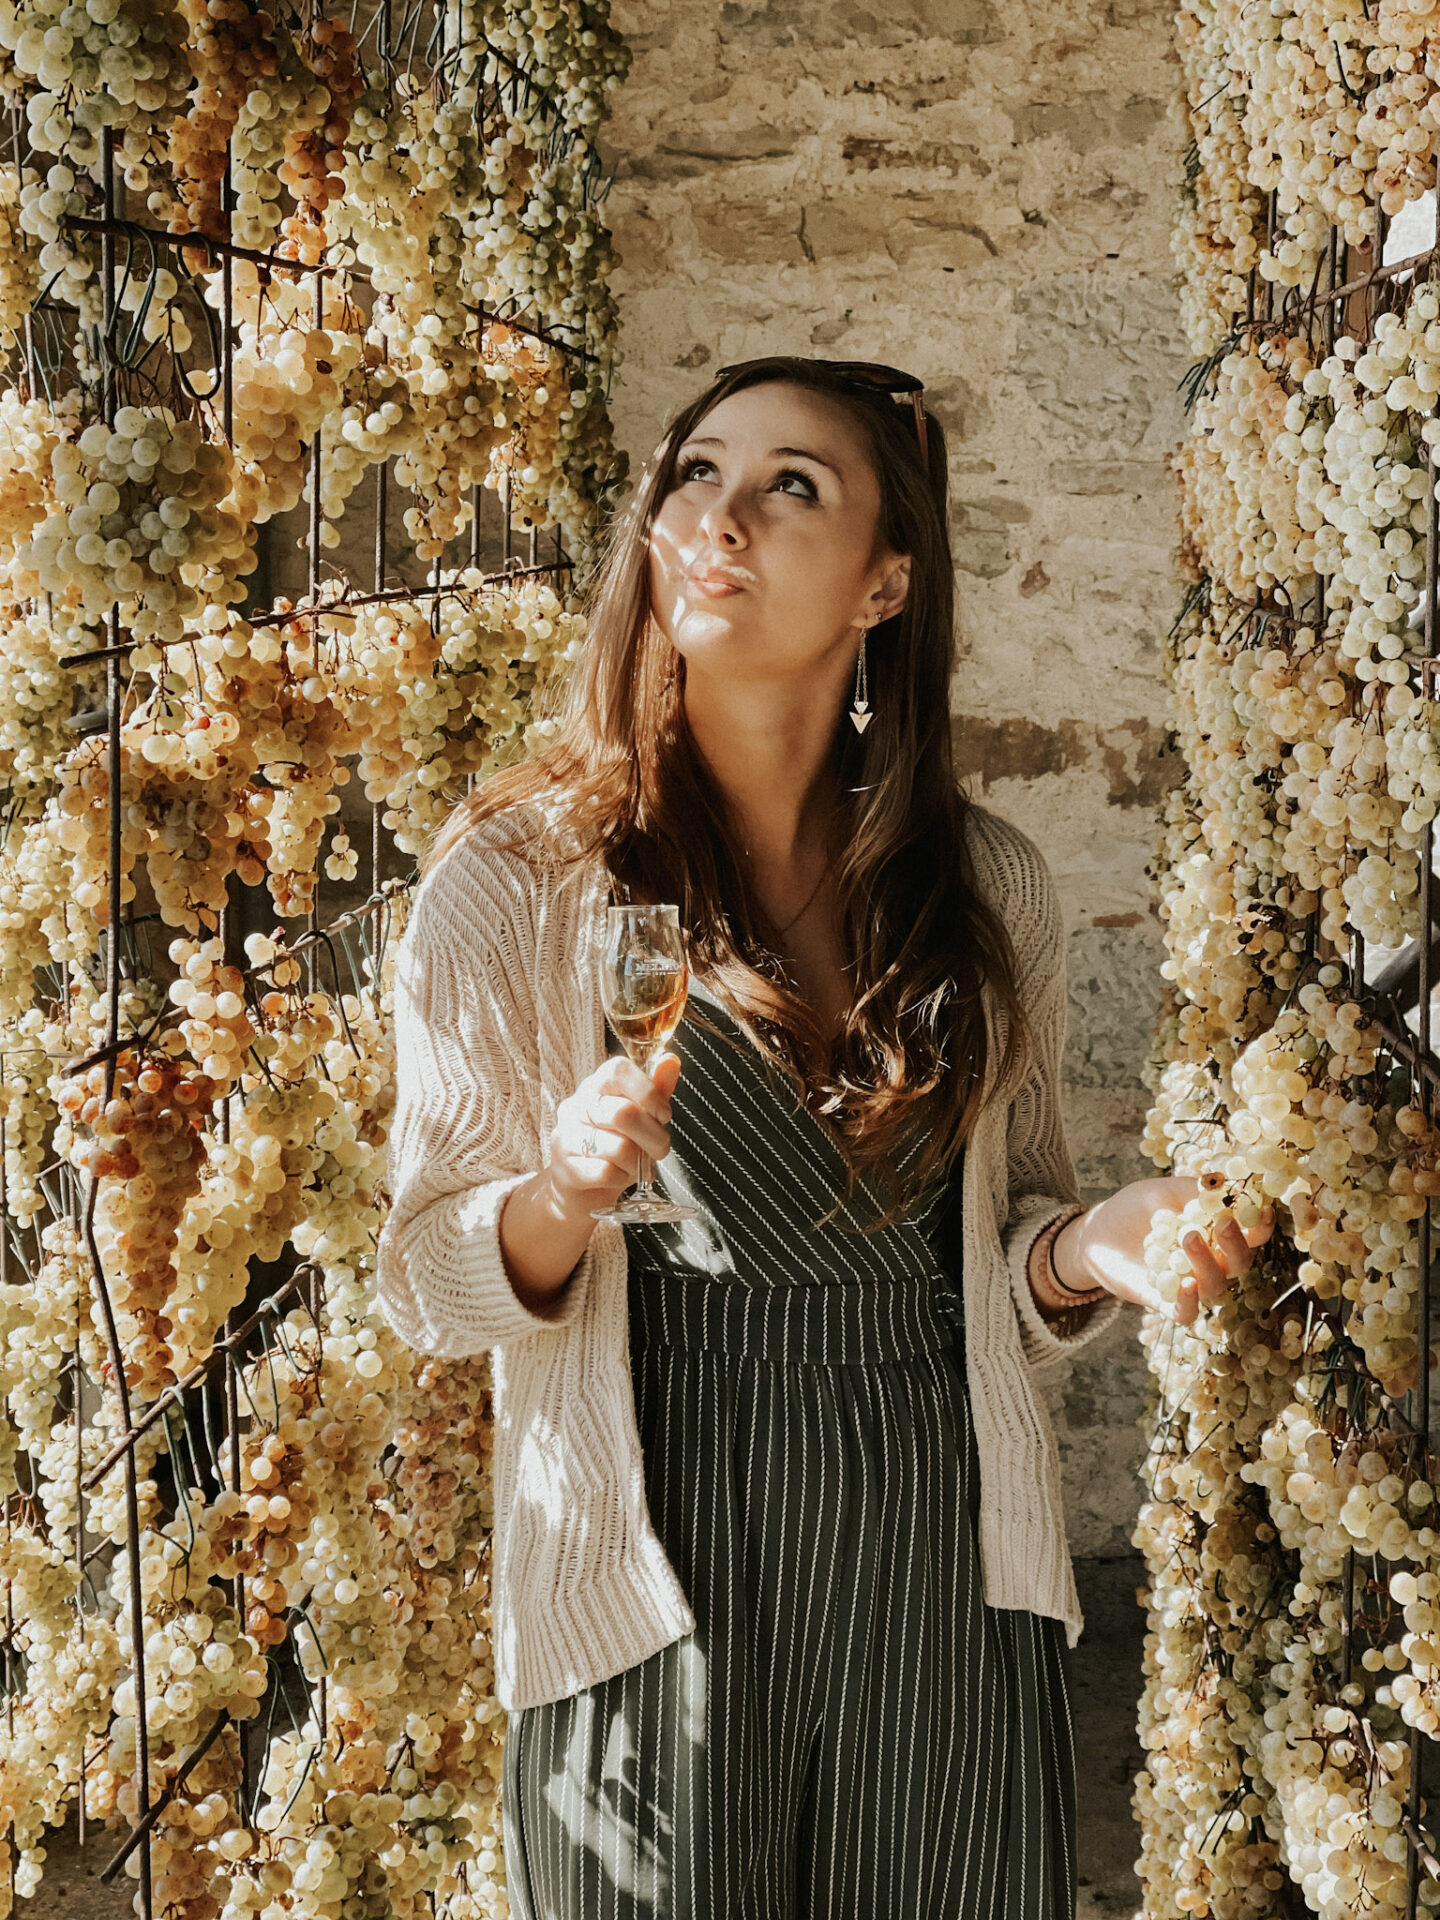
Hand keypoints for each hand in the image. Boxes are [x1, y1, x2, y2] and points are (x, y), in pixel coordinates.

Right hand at [547, 1051, 681, 1223]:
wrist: (582, 1187)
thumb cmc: (614, 1145)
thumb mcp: (638, 1117)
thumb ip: (655, 1090)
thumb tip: (671, 1061)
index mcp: (595, 1086)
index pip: (618, 1071)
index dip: (648, 1091)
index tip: (664, 1114)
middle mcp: (576, 1107)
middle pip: (624, 1113)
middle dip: (654, 1137)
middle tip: (660, 1149)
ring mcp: (566, 1137)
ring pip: (619, 1148)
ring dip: (638, 1162)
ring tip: (636, 1165)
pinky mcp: (564, 1169)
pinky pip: (607, 1173)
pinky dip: (622, 1178)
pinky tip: (620, 1176)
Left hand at [1052, 1174, 1275, 1326]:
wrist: (1096, 1231)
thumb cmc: (1135, 1208)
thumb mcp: (1163, 1190)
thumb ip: (1193, 1191)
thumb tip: (1226, 1187)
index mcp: (1215, 1234)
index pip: (1250, 1235)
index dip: (1260, 1226)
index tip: (1263, 1209)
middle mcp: (1209, 1262)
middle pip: (1239, 1263)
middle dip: (1236, 1244)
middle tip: (1221, 1223)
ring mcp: (1188, 1283)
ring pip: (1215, 1285)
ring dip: (1207, 1262)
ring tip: (1187, 1237)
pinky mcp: (1163, 1301)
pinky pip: (1186, 1313)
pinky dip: (1190, 1302)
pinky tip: (1187, 1284)